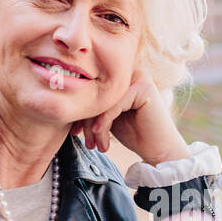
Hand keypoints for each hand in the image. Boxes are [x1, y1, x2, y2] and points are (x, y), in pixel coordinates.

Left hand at [70, 68, 188, 163]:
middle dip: (86, 119)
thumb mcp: (106, 116)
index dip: (80, 111)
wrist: (159, 149)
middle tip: (85, 141)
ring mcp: (138, 76)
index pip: (91, 89)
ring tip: (94, 145)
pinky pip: (114, 104)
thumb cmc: (133, 133)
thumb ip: (92, 105)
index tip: (74, 131)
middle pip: (96, 93)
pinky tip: (100, 136)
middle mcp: (128, 71)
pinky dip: (104, 121)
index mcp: (119, 75)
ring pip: (103, 99)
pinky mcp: (144, 86)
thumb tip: (63, 100)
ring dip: (94, 125)